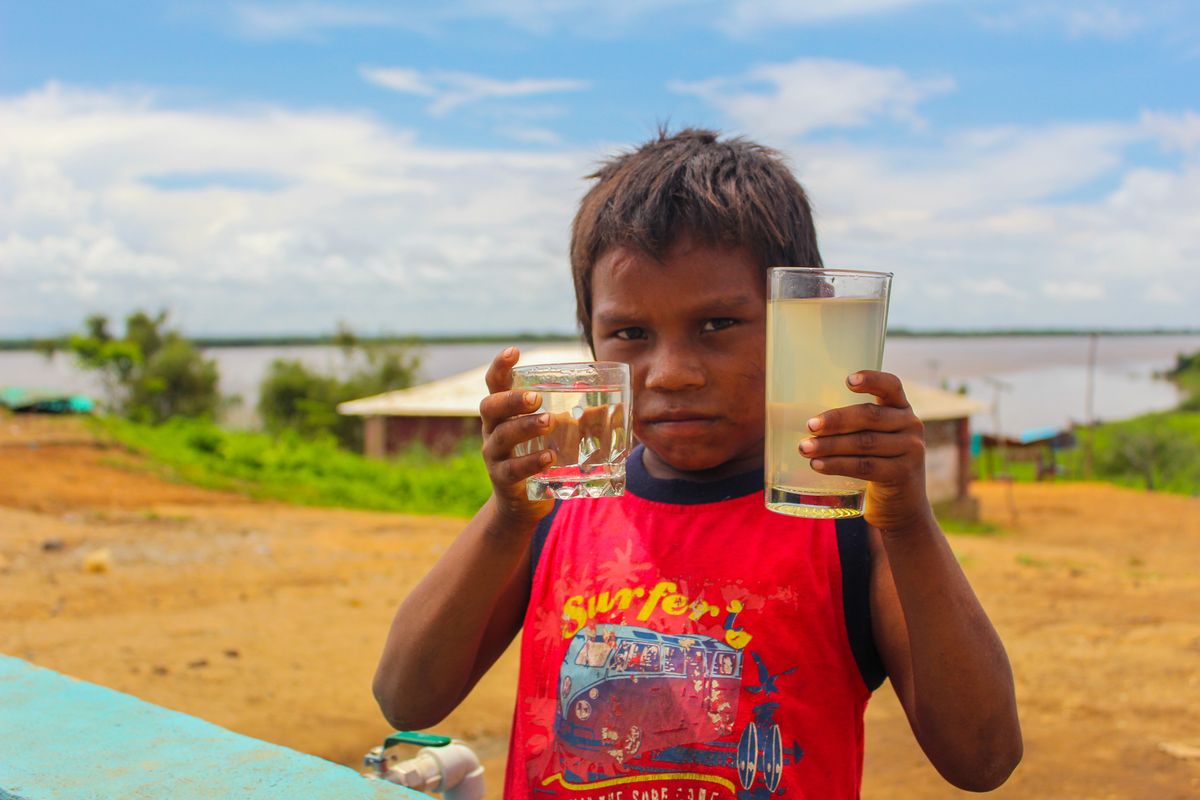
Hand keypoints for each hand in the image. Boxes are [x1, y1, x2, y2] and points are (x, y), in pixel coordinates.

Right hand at [480, 347, 557, 525]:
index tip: (514, 351)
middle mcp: (492, 430)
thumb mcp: (552, 435)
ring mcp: (494, 456)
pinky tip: (549, 457)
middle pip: (490, 407)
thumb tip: (612, 407)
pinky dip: (530, 461)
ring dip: (525, 426)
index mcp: (504, 414)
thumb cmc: (539, 457)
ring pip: (501, 436)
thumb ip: (574, 420)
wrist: (520, 505)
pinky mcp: (502, 480)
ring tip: (549, 422)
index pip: (494, 384)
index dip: (500, 366)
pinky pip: (512, 469)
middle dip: (511, 399)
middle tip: (535, 398)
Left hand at [800, 370, 933, 533]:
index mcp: (901, 408)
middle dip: (836, 420)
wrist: (902, 506)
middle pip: (870, 416)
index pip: (891, 386)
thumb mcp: (872, 438)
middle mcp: (910, 425)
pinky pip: (865, 467)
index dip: (872, 380)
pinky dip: (838, 465)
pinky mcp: (902, 474)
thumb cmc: (875, 462)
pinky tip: (818, 465)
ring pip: (864, 443)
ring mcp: (910, 450)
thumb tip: (785, 412)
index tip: (847, 380)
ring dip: (830, 445)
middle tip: (809, 425)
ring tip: (804, 448)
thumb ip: (849, 425)